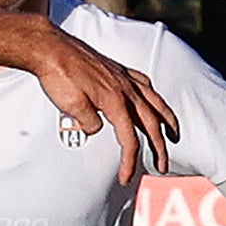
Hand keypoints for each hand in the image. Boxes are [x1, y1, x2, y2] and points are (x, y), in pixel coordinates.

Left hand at [35, 33, 177, 185]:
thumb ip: (89, 122)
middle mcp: (125, 89)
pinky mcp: (117, 70)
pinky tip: (152, 101)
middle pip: (150, 123)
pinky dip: (152, 96)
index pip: (129, 139)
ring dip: (166, 121)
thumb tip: (97, 128)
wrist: (51, 48)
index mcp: (115, 102)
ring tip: (173, 135)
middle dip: (158, 148)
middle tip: (161, 166)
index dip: (130, 162)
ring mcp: (123, 78)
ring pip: (154, 102)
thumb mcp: (71, 106)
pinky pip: (143, 83)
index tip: (126, 177)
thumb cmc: (58, 75)